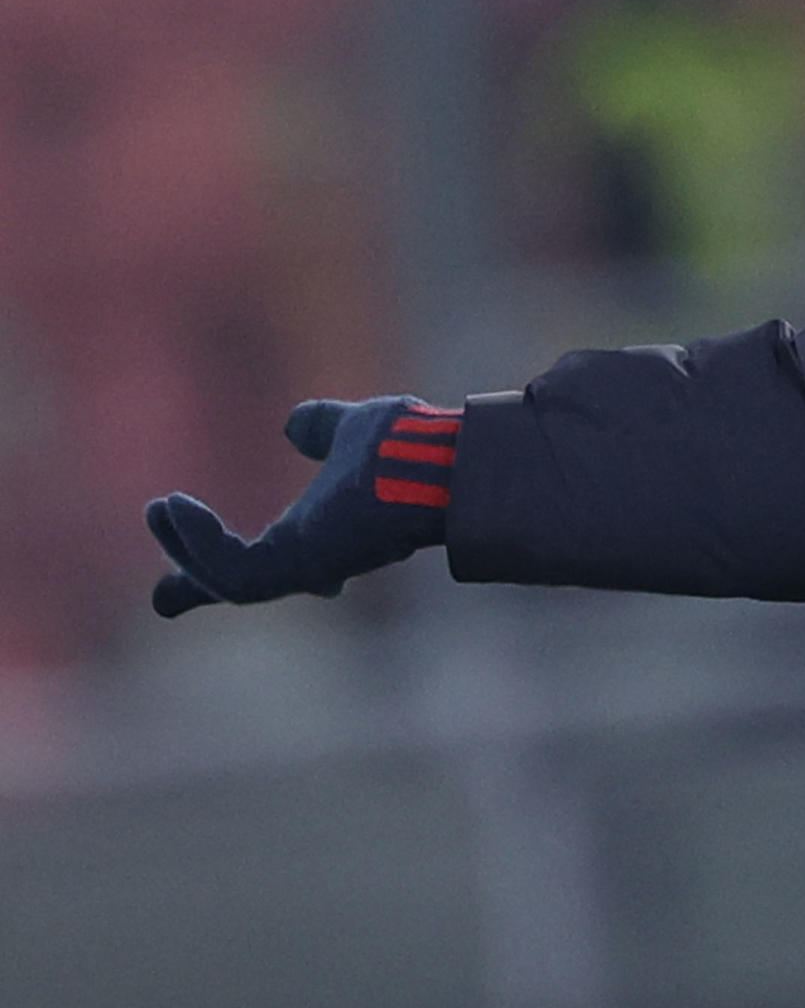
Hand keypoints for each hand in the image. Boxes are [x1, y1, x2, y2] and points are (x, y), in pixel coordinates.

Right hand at [147, 398, 458, 617]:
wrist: (441, 462)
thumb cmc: (411, 448)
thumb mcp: (353, 430)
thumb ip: (323, 429)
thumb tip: (293, 425)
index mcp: (329, 533)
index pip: (267, 556)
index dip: (221, 552)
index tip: (184, 538)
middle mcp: (320, 559)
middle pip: (246, 583)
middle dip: (199, 573)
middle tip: (161, 561)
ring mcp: (308, 569)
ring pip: (231, 580)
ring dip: (188, 549)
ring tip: (161, 509)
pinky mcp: (297, 569)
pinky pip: (231, 571)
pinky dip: (198, 544)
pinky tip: (172, 508)